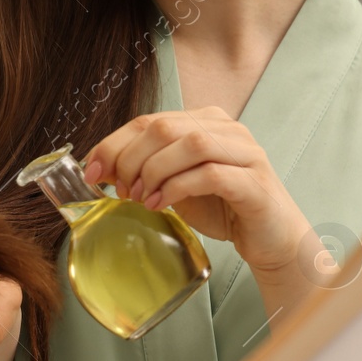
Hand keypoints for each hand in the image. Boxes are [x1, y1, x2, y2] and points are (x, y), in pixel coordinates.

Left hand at [82, 107, 311, 276]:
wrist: (270, 240)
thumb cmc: (222, 208)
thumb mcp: (174, 184)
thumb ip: (144, 169)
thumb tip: (97, 167)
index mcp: (204, 120)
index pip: (148, 121)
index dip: (113, 144)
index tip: (91, 172)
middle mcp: (227, 128)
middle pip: (162, 128)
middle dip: (130, 160)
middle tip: (122, 191)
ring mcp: (245, 152)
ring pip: (188, 144)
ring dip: (154, 172)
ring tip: (142, 199)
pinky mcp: (255, 181)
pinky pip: (210, 173)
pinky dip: (177, 188)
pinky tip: (163, 206)